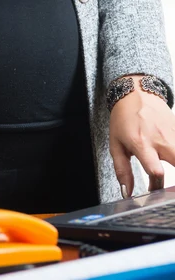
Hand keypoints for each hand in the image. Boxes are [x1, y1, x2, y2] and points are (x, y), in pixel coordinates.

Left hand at [109, 75, 174, 197]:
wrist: (137, 93)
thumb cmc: (124, 119)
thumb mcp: (116, 144)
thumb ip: (122, 170)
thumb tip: (127, 192)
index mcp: (141, 143)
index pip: (155, 170)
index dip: (158, 184)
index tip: (155, 192)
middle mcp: (160, 140)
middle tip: (169, 189)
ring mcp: (173, 135)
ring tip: (169, 181)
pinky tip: (170, 159)